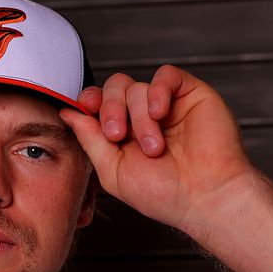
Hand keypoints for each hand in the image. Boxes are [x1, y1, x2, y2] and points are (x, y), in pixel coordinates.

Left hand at [59, 66, 253, 232]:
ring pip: (137, 87)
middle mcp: (143, 116)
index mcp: (123, 133)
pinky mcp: (190, 94)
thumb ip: (89, 139)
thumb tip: (67, 113)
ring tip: (154, 147)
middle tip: (117, 135)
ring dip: (139, 118)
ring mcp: (167, 104)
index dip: (89, 101)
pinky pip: (166, 75)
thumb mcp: (113, 170)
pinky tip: (159, 113)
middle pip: (114, 88)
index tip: (85, 108)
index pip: (99, 103)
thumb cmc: (163, 193)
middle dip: (110, 109)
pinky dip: (157, 91)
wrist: (205, 196)